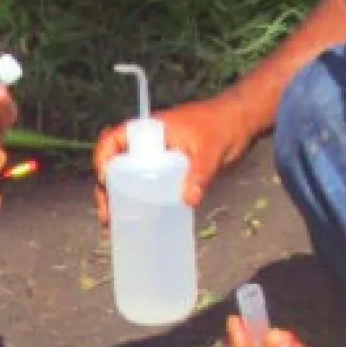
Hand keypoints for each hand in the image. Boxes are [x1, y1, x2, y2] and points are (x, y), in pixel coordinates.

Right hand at [91, 93, 258, 221]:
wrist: (242, 122)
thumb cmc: (223, 126)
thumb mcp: (210, 150)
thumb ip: (200, 173)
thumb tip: (189, 201)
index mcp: (150, 130)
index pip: (114, 139)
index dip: (103, 158)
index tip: (104, 181)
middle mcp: (149, 144)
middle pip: (116, 165)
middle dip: (106, 189)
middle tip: (107, 215)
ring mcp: (158, 158)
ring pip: (129, 178)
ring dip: (118, 199)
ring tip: (114, 224)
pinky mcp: (170, 171)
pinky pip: (147, 185)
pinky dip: (139, 202)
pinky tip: (138, 222)